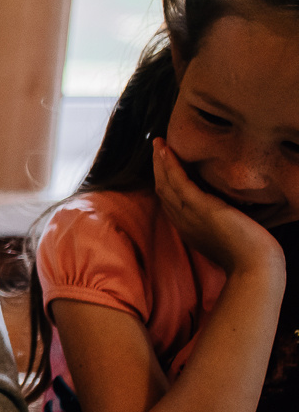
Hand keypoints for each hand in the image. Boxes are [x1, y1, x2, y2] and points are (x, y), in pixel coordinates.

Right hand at [152, 138, 283, 278]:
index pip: (171, 201)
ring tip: (158, 143)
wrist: (254, 267)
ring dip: (160, 162)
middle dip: (158, 169)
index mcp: (189, 228)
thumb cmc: (249, 256)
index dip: (166, 182)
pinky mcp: (199, 207)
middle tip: (157, 148)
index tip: (166, 166)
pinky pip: (178, 182)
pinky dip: (170, 165)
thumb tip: (231, 212)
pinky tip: (166, 151)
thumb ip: (223, 224)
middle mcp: (184, 221)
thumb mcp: (230, 236)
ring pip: (166, 184)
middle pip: (164, 190)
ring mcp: (189, 214)